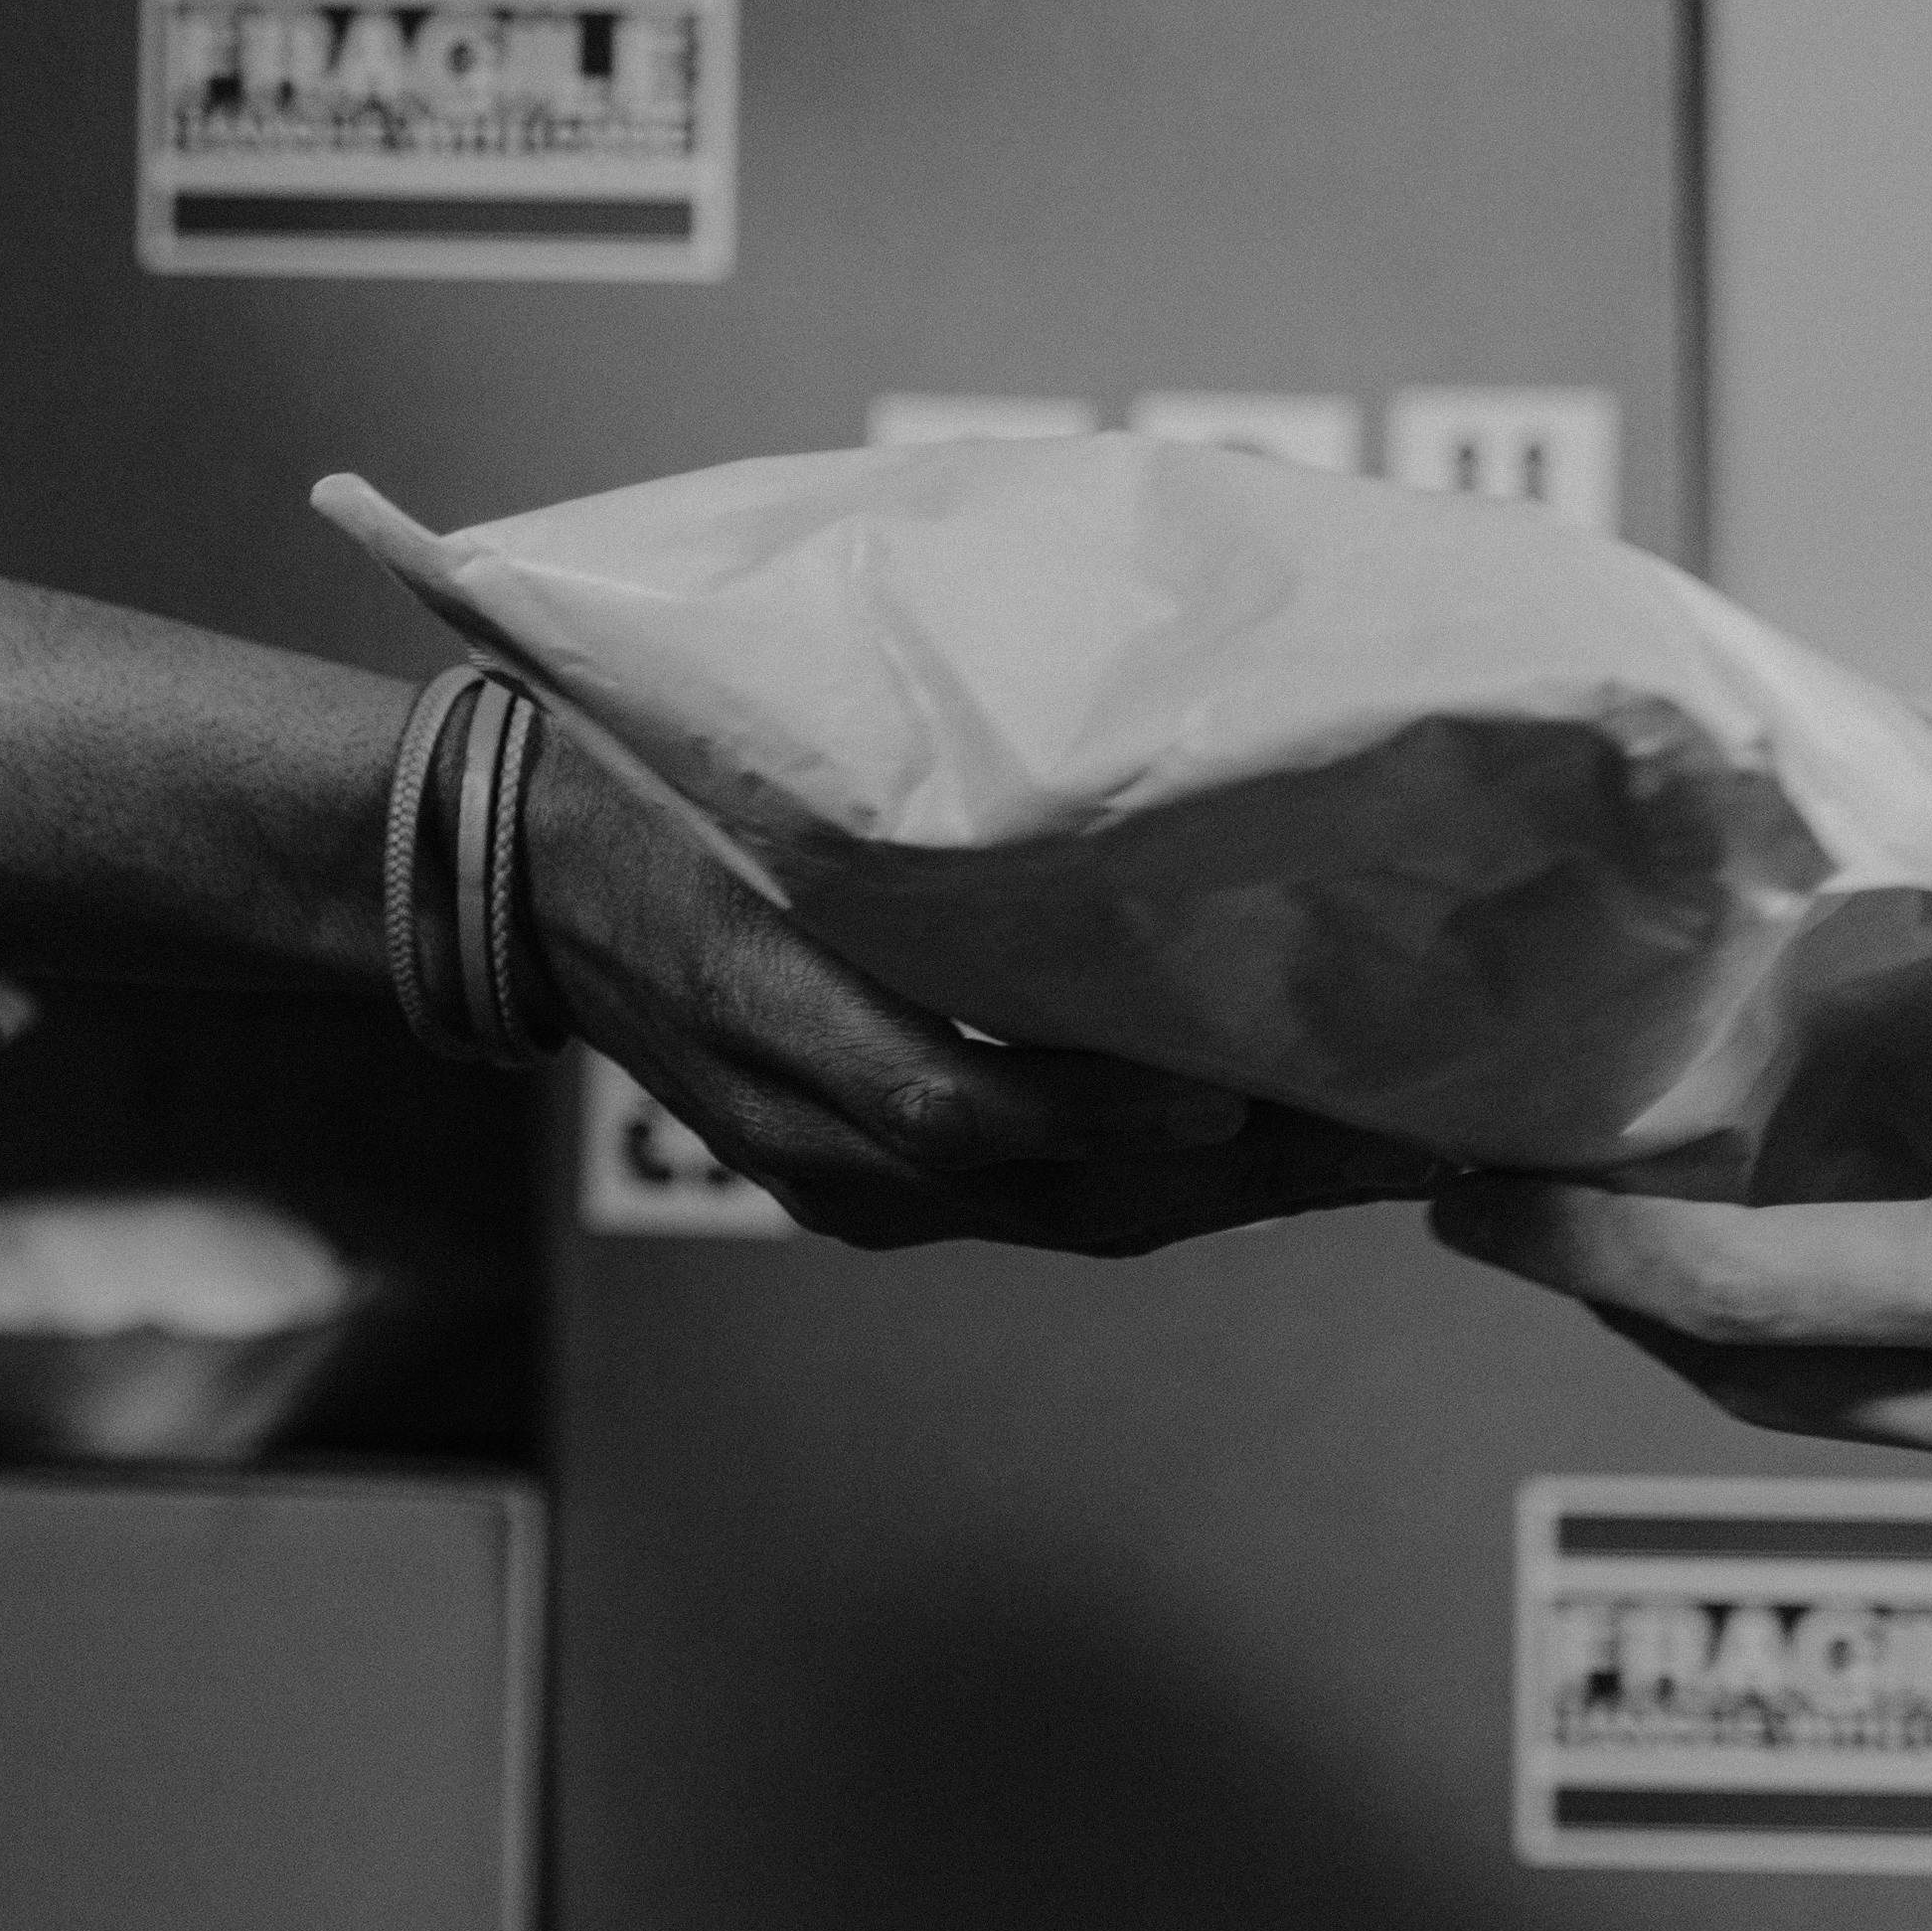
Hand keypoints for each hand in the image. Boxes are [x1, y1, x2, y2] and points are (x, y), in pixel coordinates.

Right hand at [518, 740, 1449, 1254]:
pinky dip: (1173, 1177)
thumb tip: (1086, 709)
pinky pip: (1052, 1207)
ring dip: (1242, 1194)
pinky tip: (1275, 1135)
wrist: (516, 876)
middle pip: (1065, 1200)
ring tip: (1390, 1145)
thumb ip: (892, 785)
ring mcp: (850, 1184)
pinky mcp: (875, 1190)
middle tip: (1415, 1136)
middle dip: (1253, 1181)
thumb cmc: (643, 792)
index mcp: (777, 1020)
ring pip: (1083, 1221)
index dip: (1095, 1113)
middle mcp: (824, 1139)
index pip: (955, 1109)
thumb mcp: (747, 770)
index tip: (1228, 1095)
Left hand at [1430, 643, 1931, 1514]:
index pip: (1755, 1294)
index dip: (1593, 1250)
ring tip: (1624, 1222)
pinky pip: (1928, 1422)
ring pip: (1836, 1417)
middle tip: (1507, 1207)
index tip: (1474, 1207)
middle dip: (1619, 1297)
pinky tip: (1806, 1253)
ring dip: (1723, 1331)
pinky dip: (1838, 1350)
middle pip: (1754, 1381)